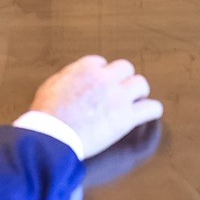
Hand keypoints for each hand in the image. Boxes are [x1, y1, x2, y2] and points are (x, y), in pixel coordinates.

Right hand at [28, 55, 162, 158]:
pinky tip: (150, 114)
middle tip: (120, 91)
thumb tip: (74, 77)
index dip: (102, 74)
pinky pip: (152, 107)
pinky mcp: (126, 117)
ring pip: (141, 83)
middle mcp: (104, 78)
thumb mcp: (51, 85)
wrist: (52, 136)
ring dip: (138, 91)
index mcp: (85, 68)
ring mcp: (118, 96)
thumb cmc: (46, 114)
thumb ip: (68, 77)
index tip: (100, 84)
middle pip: (125, 68)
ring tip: (136, 101)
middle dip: (123, 79)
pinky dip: (152, 110)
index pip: (101, 63)